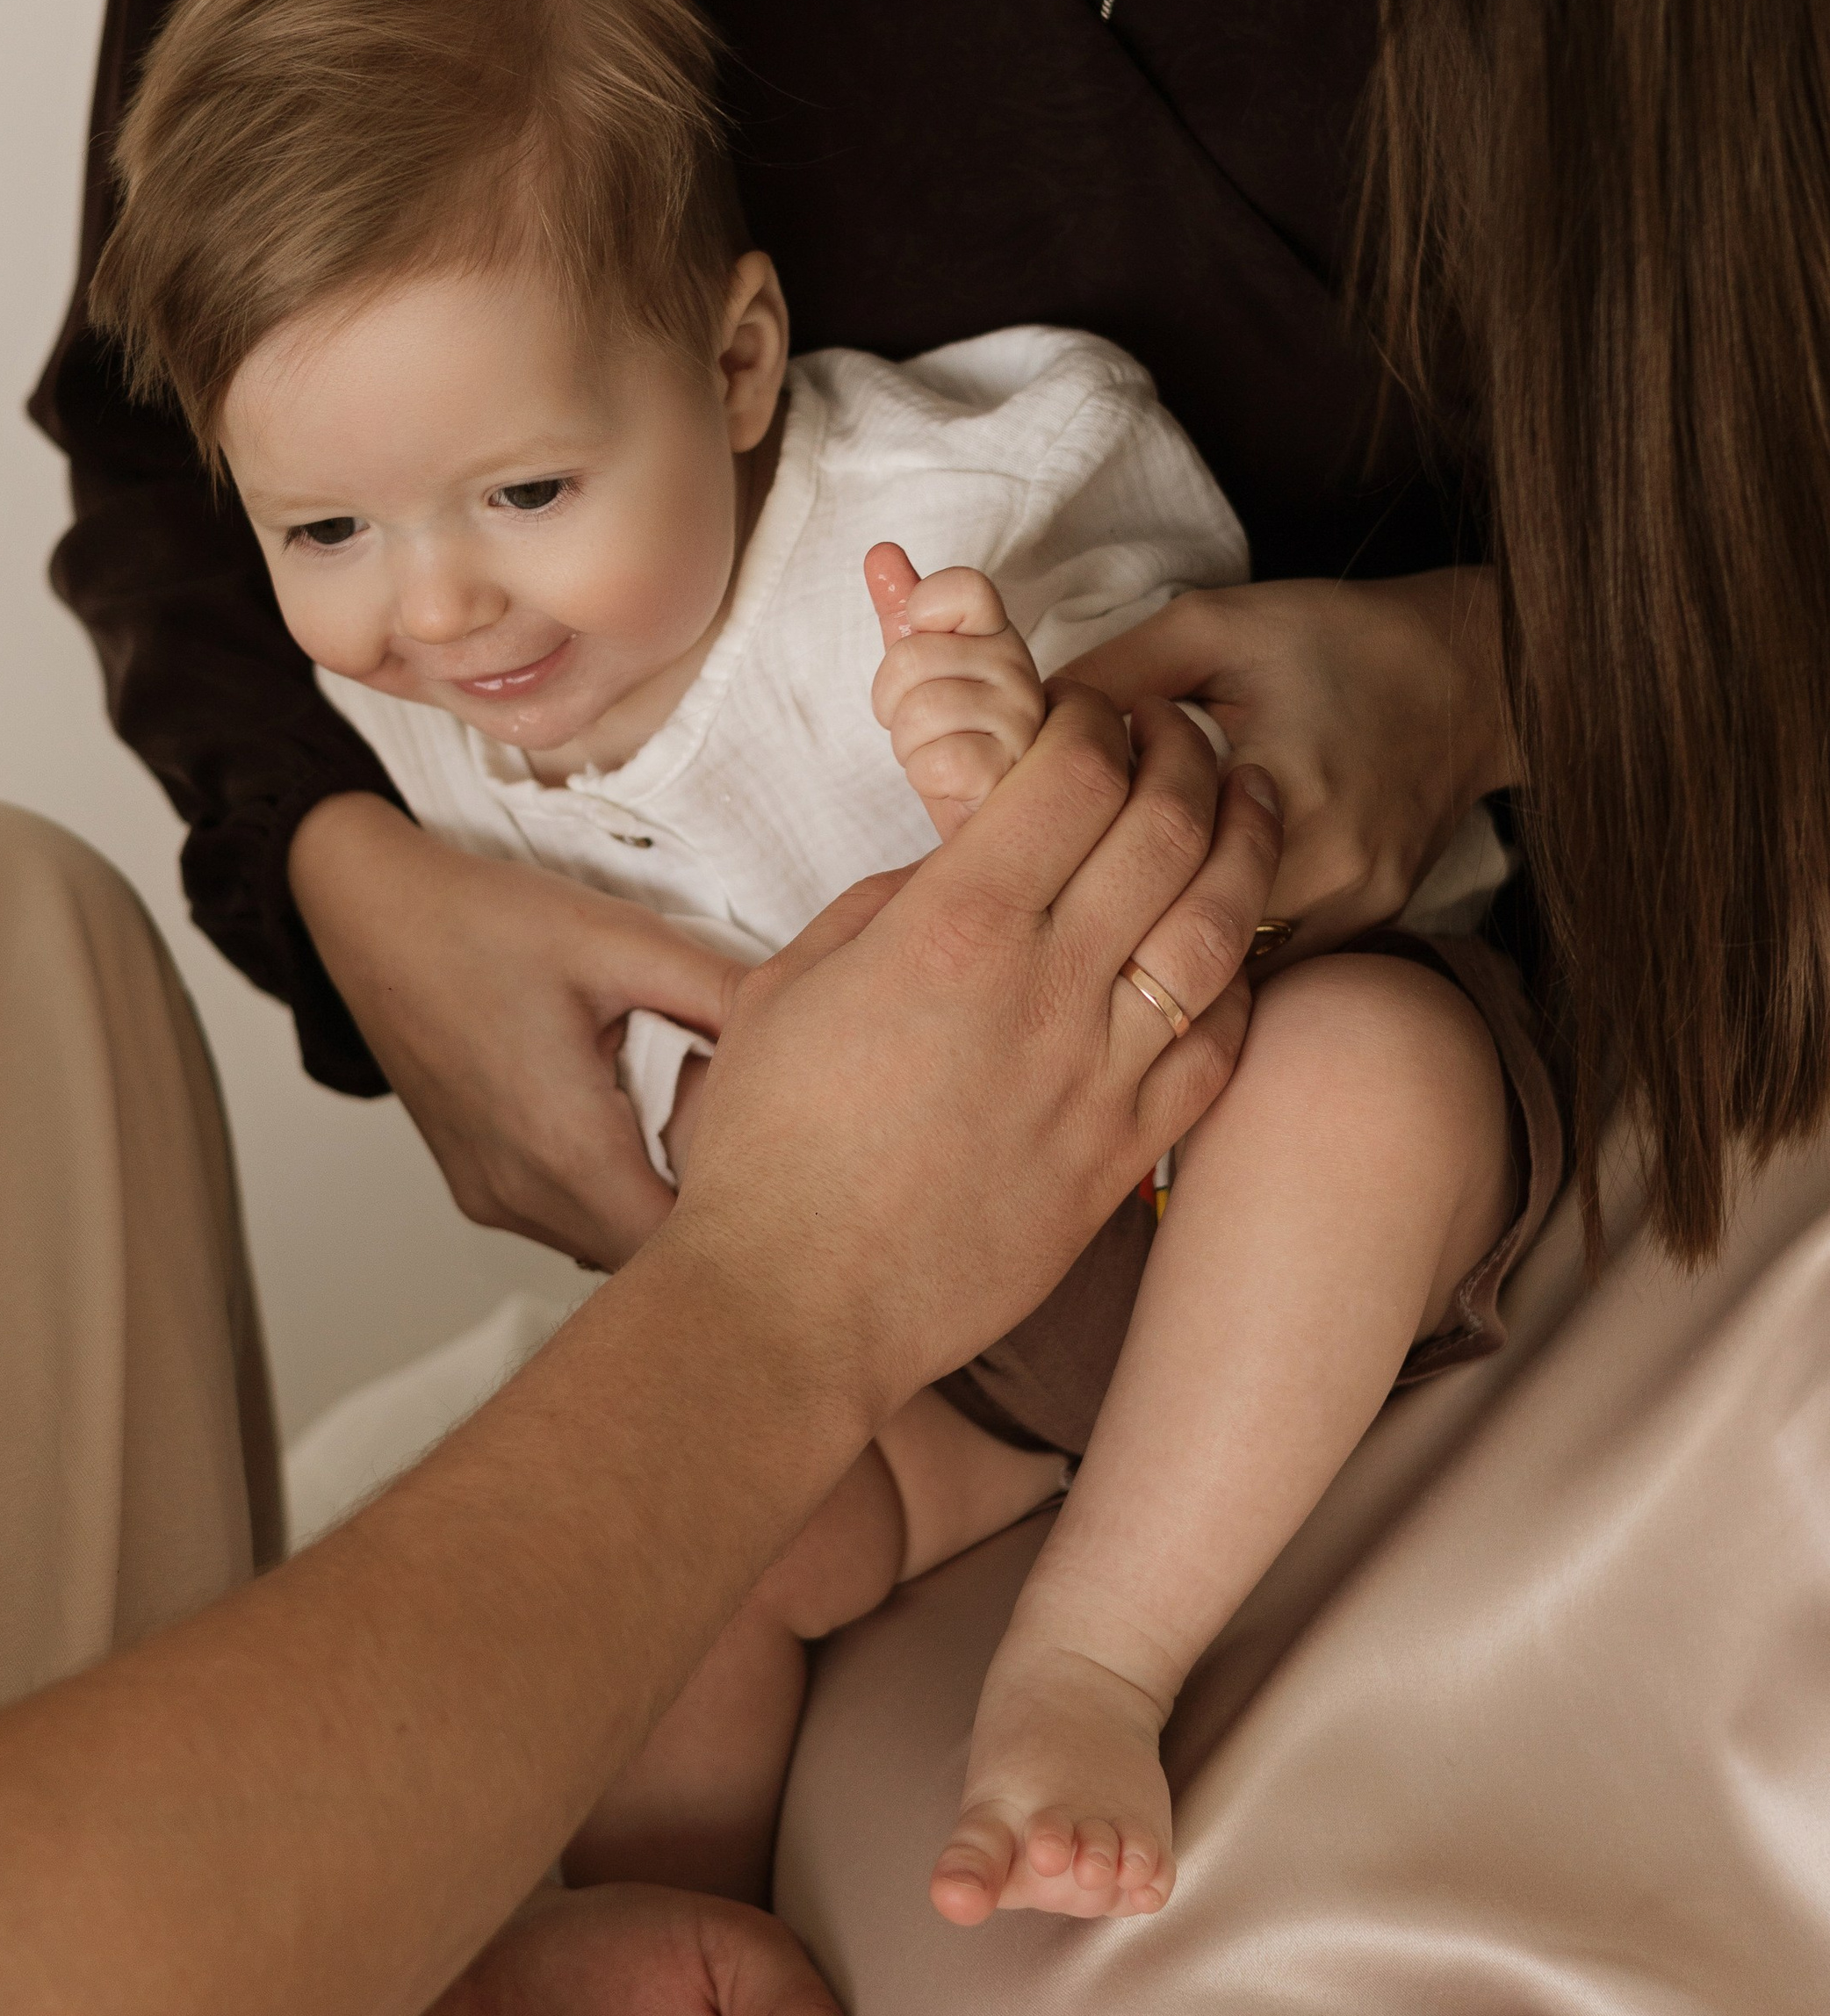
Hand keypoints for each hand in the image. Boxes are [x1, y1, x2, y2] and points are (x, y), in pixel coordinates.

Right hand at [289, 795, 740, 1268]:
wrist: (368, 914)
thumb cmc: (481, 922)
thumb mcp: (621, 939)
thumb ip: (723, 991)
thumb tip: (807, 1028)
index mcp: (565, 1145)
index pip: (684, 1244)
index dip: (743, 1210)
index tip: (775, 1158)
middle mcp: (522, 1194)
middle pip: (649, 1255)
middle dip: (706, 1206)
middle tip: (739, 1132)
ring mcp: (492, 1198)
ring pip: (606, 1244)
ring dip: (654, 1202)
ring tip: (680, 1123)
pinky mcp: (476, 1187)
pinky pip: (565, 1221)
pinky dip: (608, 1191)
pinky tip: (624, 1122)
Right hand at [671, 690, 1283, 1406]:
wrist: (796, 1306)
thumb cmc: (769, 1150)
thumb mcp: (791, 983)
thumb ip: (886, 905)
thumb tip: (956, 869)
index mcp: (954, 927)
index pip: (1073, 773)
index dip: (1097, 718)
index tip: (1090, 709)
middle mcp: (1047, 988)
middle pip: (1169, 827)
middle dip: (1186, 755)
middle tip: (1178, 734)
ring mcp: (1100, 1076)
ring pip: (1221, 926)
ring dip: (1246, 844)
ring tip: (1246, 805)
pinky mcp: (1123, 1156)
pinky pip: (1220, 1047)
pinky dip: (1240, 979)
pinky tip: (1232, 947)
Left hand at [866, 543, 1046, 840]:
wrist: (993, 818)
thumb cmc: (956, 736)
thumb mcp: (927, 669)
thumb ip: (905, 610)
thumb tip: (879, 552)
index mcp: (996, 635)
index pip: (964, 586)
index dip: (923, 611)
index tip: (925, 645)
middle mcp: (1019, 670)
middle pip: (911, 657)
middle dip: (891, 701)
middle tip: (919, 724)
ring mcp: (1023, 721)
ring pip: (919, 713)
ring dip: (907, 745)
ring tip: (937, 752)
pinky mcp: (1015, 773)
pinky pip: (936, 762)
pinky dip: (926, 776)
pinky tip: (953, 781)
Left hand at [1060, 570, 1512, 950]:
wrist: (1475, 677)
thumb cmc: (1336, 639)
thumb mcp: (1211, 627)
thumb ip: (1109, 675)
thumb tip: (1009, 728)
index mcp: (1281, 783)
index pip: (1137, 845)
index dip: (1068, 847)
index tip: (1020, 837)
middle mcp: (1324, 867)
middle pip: (1171, 916)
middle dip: (1099, 903)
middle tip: (1044, 881)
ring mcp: (1350, 911)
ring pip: (1213, 956)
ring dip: (1153, 930)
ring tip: (1100, 897)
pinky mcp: (1363, 930)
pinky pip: (1262, 961)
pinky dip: (1208, 940)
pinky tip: (1171, 912)